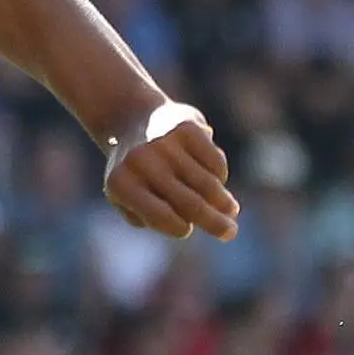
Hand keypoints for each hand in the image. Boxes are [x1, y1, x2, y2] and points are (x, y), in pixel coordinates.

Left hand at [102, 102, 239, 240]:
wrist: (131, 120)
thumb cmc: (132, 171)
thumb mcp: (127, 196)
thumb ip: (150, 216)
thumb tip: (187, 226)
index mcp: (121, 184)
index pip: (159, 215)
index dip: (178, 227)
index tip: (188, 231)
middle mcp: (142, 163)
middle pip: (188, 202)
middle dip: (213, 222)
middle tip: (230, 234)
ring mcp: (166, 143)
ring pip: (205, 182)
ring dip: (222, 201)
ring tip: (231, 211)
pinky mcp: (187, 128)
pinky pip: (214, 161)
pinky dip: (219, 175)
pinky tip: (217, 181)